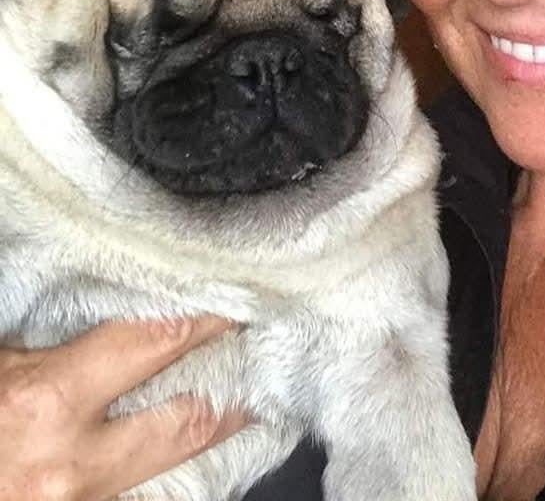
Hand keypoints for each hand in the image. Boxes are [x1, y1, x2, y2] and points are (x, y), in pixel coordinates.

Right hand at [0, 317, 245, 500]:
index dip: (207, 317)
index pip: (157, 342)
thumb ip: (52, 344)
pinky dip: (175, 468)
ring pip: (177, 463)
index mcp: (46, 404)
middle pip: (190, 418)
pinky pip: (145, 494)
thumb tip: (124, 311)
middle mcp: (72, 463)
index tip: (240, 296)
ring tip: (250, 396)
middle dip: (234, 383)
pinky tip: (203, 446)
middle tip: (266, 349)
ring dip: (217, 427)